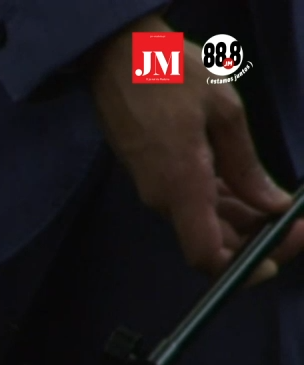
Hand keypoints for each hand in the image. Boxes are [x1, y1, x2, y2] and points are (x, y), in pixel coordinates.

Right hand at [90, 14, 303, 284]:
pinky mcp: (152, 174)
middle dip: (254, 241)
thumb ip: (247, 167)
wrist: (118, 57)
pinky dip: (222, 204)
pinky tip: (248, 190)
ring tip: (278, 206)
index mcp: (181, 185)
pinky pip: (191, 202)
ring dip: (242, 221)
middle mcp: (164, 197)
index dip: (242, 269)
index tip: (278, 256)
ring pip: (203, 222)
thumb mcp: (225, 113)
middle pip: (210, 243)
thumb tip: (272, 206)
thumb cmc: (173, 75)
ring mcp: (154, 187)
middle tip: (294, 225)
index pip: (205, 255)